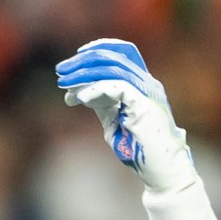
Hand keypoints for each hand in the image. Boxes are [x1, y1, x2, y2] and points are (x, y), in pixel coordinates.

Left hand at [57, 39, 200, 195]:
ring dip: (85, 74)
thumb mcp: (114, 121)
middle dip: (83, 61)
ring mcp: (147, 92)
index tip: (76, 59)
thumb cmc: (138, 150)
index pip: (123, 52)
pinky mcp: (143, 105)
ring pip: (113, 68)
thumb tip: (77, 94)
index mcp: (142, 84)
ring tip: (65, 84)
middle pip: (113, 56)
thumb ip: (101, 105)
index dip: (101, 48)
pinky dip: (96, 89)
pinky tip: (80, 98)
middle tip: (60, 71)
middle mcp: (146, 83)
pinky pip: (117, 87)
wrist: (160, 171)